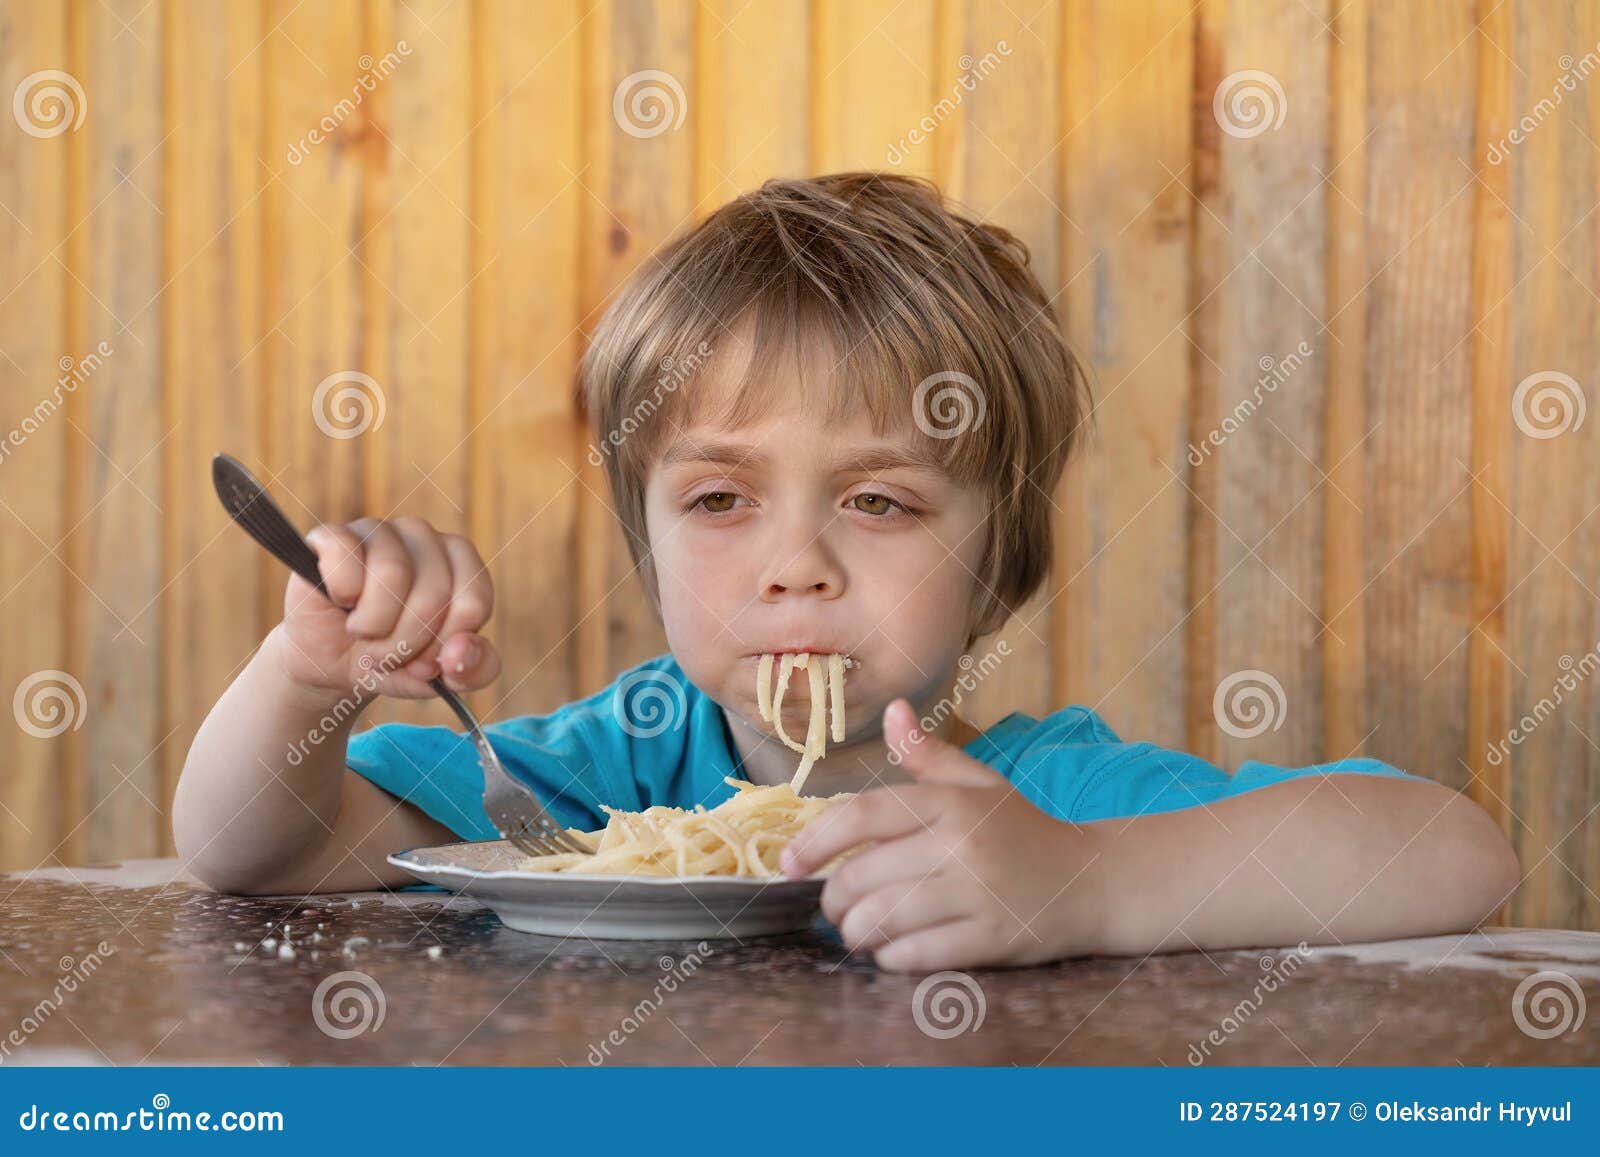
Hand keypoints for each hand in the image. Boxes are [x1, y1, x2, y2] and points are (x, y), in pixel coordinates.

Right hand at [269, 515, 500, 703]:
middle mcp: (424, 537)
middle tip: (384, 656)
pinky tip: (340, 600)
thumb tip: (460, 653)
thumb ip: (475, 669)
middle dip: (405, 643)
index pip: (473, 602)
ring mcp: (379, 530)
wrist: (328, 662)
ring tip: (362, 633)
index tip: (424, 663)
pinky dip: (342, 592)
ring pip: (392, 575)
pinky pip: (345, 555)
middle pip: (433, 595)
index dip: (445, 643)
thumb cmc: (392, 659)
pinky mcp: (333, 534)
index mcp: (461, 562)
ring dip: (372, 626)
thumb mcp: (441, 677)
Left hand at [781, 698, 1108, 971]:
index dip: (814, 842)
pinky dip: (890, 958)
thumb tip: (894, 710)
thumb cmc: (1022, 831)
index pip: (862, 817)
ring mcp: (978, 893)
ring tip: (858, 930)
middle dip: (833, 900)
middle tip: (833, 907)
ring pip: (883, 920)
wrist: (1092, 882)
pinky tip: (892, 950)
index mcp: (949, 802)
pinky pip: (915, 955)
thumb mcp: (979, 785)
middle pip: (863, 877)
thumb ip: (929, 755)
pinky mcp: (991, 939)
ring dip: (856, 933)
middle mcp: (960, 844)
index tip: (788, 864)